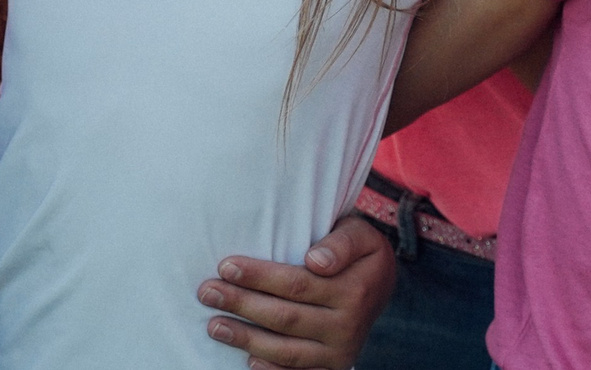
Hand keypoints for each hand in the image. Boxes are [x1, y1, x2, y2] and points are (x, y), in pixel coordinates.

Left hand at [199, 213, 394, 367]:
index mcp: (353, 290)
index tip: (226, 266)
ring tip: (214, 325)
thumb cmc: (360, 251)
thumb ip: (342, 243)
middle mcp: (347, 326)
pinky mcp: (332, 367)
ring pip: (286, 350)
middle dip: (242, 304)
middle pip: (285, 317)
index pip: (297, 284)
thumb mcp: (361, 234)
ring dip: (246, 338)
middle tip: (207, 292)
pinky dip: (271, 369)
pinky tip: (246, 359)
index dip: (259, 277)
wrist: (382, 284)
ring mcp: (339, 352)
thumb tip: (315, 262)